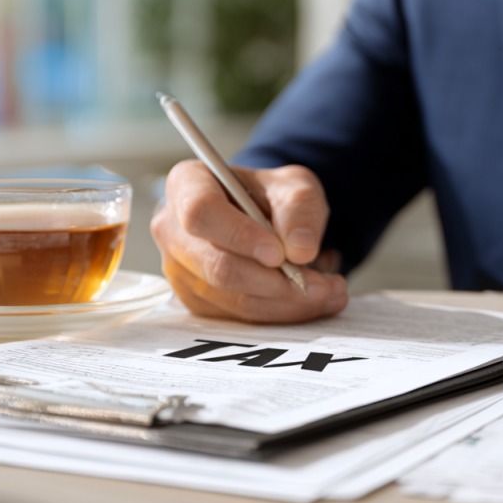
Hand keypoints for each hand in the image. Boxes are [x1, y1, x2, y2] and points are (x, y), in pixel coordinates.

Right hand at [151, 159, 348, 322]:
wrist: (264, 218)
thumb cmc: (270, 196)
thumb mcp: (294, 186)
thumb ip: (300, 209)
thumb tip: (300, 250)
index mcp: (187, 184)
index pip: (202, 213)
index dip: (240, 236)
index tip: (280, 254)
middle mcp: (173, 229)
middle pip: (217, 266)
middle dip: (276, 282)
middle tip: (323, 284)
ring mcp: (181, 270)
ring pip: (232, 299)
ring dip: (287, 302)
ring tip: (329, 291)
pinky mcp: (197, 301)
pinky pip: (239, 317)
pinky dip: (281, 313)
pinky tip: (312, 300)